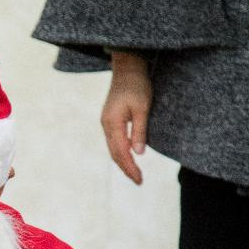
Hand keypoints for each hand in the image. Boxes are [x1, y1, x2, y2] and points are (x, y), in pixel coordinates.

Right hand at [100, 51, 152, 184]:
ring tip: (135, 172)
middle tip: (139, 180)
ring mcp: (106, 123)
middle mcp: (106, 125)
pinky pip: (114, 141)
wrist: (127, 68)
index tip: (140, 179)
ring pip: (113, 149)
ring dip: (123, 162)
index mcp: (112, 124)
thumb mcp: (142, 108)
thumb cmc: (137, 85)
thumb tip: (139, 153)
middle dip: (126, 168)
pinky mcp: (110, 120)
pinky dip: (121, 152)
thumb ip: (139, 130)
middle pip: (114, 154)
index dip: (130, 168)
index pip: (121, 153)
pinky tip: (130, 155)